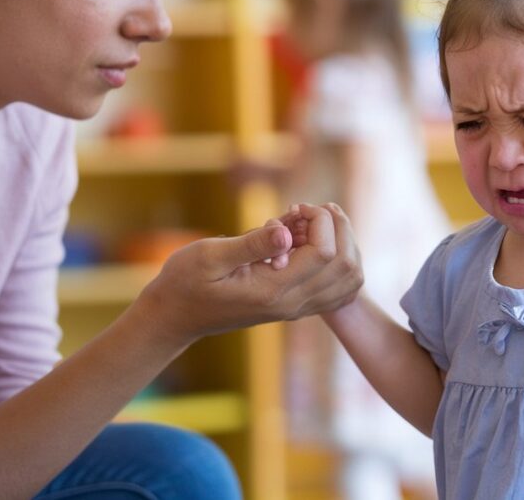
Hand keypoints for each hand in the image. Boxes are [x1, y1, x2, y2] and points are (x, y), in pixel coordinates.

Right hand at [136, 203, 363, 346]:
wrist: (175, 316)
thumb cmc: (185, 281)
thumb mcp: (209, 256)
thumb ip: (251, 245)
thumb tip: (286, 232)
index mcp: (273, 291)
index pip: (324, 254)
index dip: (320, 221)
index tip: (296, 206)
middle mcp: (292, 304)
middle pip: (346, 266)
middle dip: (338, 228)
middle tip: (310, 209)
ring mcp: (297, 308)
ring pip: (349, 279)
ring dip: (341, 243)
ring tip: (312, 223)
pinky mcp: (295, 305)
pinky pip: (338, 288)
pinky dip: (337, 260)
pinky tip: (310, 241)